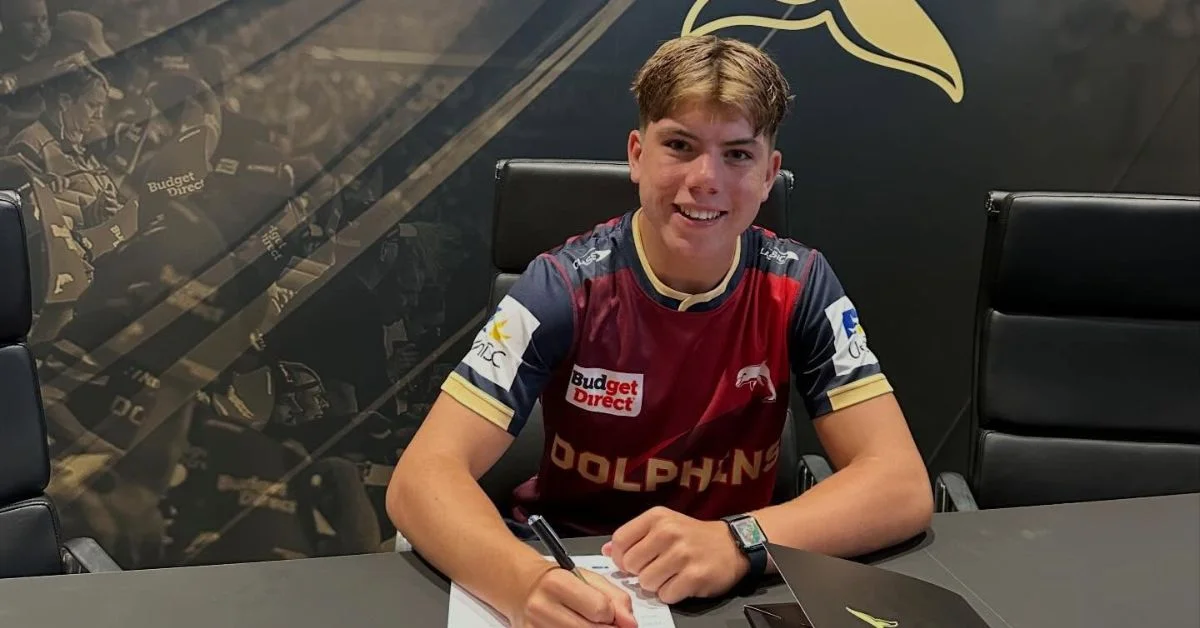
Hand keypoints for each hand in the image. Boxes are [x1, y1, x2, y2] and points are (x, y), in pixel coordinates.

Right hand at [515, 566, 638, 627]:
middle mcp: (541, 607)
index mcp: (557, 583)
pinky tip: (574, 627)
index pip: (600, 609)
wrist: (521, 588)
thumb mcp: (588, 578)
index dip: (612, 614)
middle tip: (605, 623)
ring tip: (587, 624)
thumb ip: (615, 598)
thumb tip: (631, 623)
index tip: (610, 614)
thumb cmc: (558, 582)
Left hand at [602, 506, 747, 603]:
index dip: (620, 557)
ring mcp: (682, 554)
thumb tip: (606, 551)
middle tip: (657, 567)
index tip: (632, 561)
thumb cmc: (692, 536)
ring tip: (671, 575)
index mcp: (657, 517)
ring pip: (646, 583)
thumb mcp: (663, 524)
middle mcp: (668, 532)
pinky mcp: (694, 576)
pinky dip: (671, 594)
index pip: (619, 541)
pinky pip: (666, 595)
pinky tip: (682, 582)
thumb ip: (634, 536)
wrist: (732, 544)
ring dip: (656, 585)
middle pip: (630, 565)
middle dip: (640, 572)